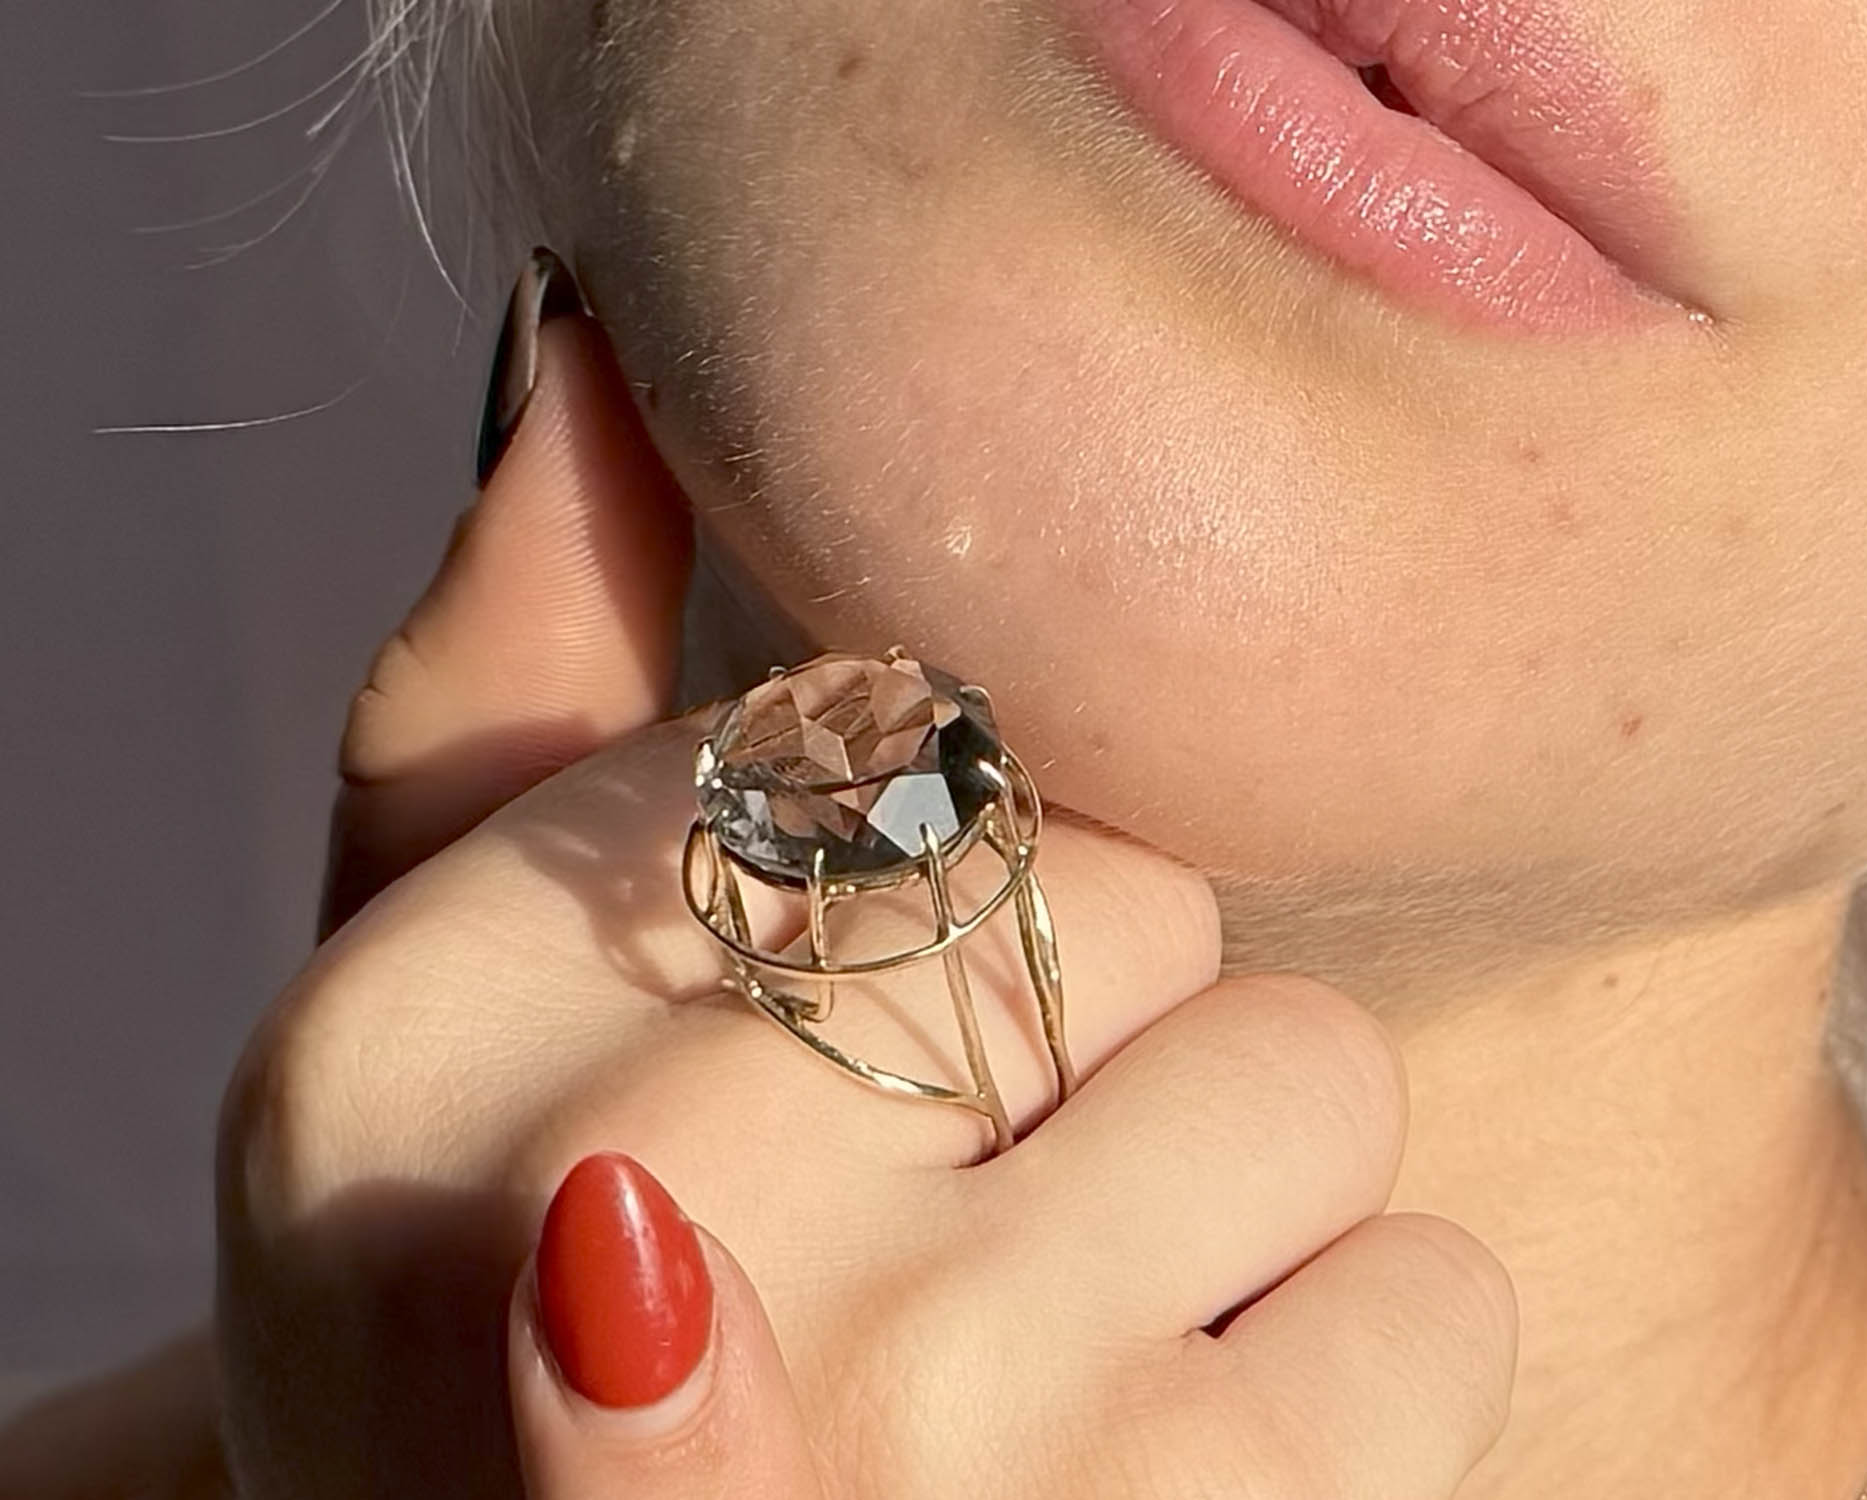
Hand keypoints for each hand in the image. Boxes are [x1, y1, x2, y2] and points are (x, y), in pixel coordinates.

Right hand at [215, 264, 1517, 1497]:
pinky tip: (1178, 1489)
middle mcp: (630, 1207)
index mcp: (401, 1049)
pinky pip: (1439, 1297)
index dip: (920, 919)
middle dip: (1079, 1056)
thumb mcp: (446, 1084)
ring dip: (1233, 1222)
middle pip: (1099, 889)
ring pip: (1302, 1069)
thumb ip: (507, 718)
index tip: (834, 1089)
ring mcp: (916, 1399)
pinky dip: (1363, 1391)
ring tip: (1066, 1383)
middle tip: (945, 1255)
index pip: (868, 754)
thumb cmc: (560, 1383)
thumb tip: (595, 354)